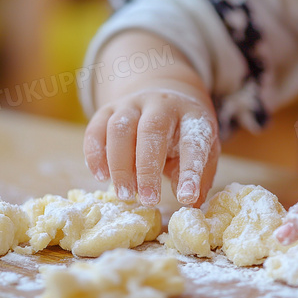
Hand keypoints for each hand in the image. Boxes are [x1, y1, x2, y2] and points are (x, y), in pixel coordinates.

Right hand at [83, 88, 219, 206]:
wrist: (163, 95)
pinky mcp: (108, 108)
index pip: (192, 141)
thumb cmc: (184, 133)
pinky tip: (100, 176)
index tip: (186, 197)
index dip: (191, 170)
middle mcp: (161, 104)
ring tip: (125, 194)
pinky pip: (96, 128)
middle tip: (149, 200)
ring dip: (120, 165)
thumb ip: (200, 174)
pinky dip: (94, 154)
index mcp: (192, 115)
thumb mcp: (203, 150)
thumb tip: (191, 202)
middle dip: (147, 169)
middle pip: (151, 130)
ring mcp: (132, 104)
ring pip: (119, 128)